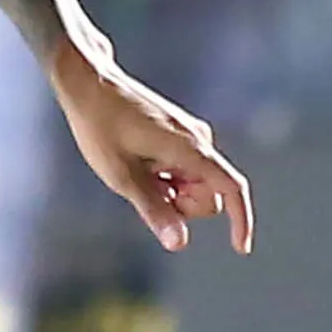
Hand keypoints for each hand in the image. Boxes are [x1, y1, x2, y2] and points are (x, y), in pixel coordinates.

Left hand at [55, 49, 255, 254]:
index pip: (232, 189)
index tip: (240, 249)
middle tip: (145, 192)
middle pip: (209, 196)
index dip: (241, 220)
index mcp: (191, 150)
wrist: (90, 83)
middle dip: (183, 207)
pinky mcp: (179, 135)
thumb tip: (180, 245)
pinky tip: (139, 163)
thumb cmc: (102, 128)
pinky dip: (168, 180)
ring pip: (196, 186)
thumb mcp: (123, 177)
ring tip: (137, 174)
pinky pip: (185, 171)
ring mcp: (190, 137)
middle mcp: (199, 141)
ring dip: (172, 194)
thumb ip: (155, 211)